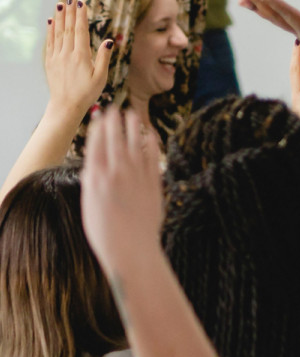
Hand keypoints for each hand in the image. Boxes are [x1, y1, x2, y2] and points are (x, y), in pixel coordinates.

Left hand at [43, 0, 111, 119]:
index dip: (81, 16)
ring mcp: (57, 57)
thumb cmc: (87, 93)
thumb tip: (109, 41)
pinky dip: (50, 30)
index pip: (81, 31)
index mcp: (81, 56)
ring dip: (60, 17)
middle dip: (70, 12)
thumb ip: (103, 58)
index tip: (82, 3)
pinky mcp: (50, 61)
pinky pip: (50, 42)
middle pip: (68, 28)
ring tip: (60, 4)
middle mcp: (67, 54)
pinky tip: (51, 21)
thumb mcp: (101, 77)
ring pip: (58, 32)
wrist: (66, 105)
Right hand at [81, 108, 164, 282]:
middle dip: (115, 122)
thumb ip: (92, 183)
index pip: (96, 144)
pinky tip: (151, 133)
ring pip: (135, 144)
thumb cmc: (105, 232)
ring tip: (133, 113)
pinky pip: (152, 157)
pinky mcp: (154, 183)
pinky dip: (151, 143)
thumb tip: (93, 168)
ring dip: (133, 127)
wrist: (131, 248)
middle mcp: (116, 173)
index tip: (100, 116)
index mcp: (96, 177)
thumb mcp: (89, 204)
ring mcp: (137, 176)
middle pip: (115, 139)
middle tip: (115, 108)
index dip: (99, 128)